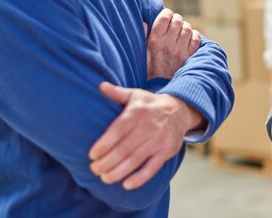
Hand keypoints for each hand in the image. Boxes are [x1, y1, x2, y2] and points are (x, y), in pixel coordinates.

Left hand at [89, 82, 203, 189]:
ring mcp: (158, 141)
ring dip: (117, 172)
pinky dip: (139, 178)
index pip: (118, 130)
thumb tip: (100, 85)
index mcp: (137, 112)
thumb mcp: (135, 95)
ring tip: (104, 178)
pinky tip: (126, 185)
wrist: (179, 111)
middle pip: (124, 149)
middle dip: (106, 162)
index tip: (92, 155)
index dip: (104, 144)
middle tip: (94, 169)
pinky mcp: (166, 152)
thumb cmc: (149, 105)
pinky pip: (152, 168)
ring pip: (135, 160)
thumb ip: (117, 93)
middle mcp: (148, 127)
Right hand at [146, 9, 200, 78]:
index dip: (166, 14)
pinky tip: (188, 39)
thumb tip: (145, 22)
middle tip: (174, 24)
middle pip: (177, 20)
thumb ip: (142, 35)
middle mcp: (168, 43)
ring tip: (180, 32)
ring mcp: (180, 49)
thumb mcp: (141, 52)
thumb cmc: (149, 68)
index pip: (164, 17)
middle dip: (176, 19)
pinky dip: (194, 36)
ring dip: (185, 27)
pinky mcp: (189, 56)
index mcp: (155, 40)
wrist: (160, 85)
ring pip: (187, 28)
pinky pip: (196, 38)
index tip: (166, 16)